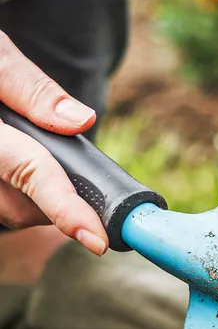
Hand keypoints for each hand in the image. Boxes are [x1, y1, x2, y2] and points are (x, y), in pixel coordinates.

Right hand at [0, 33, 106, 254]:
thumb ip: (32, 89)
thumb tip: (81, 121)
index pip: (29, 172)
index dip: (65, 209)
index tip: (98, 239)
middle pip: (19, 206)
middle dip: (58, 201)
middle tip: (82, 178)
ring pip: (6, 209)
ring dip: (34, 196)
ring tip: (34, 151)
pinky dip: (15, 190)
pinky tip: (17, 164)